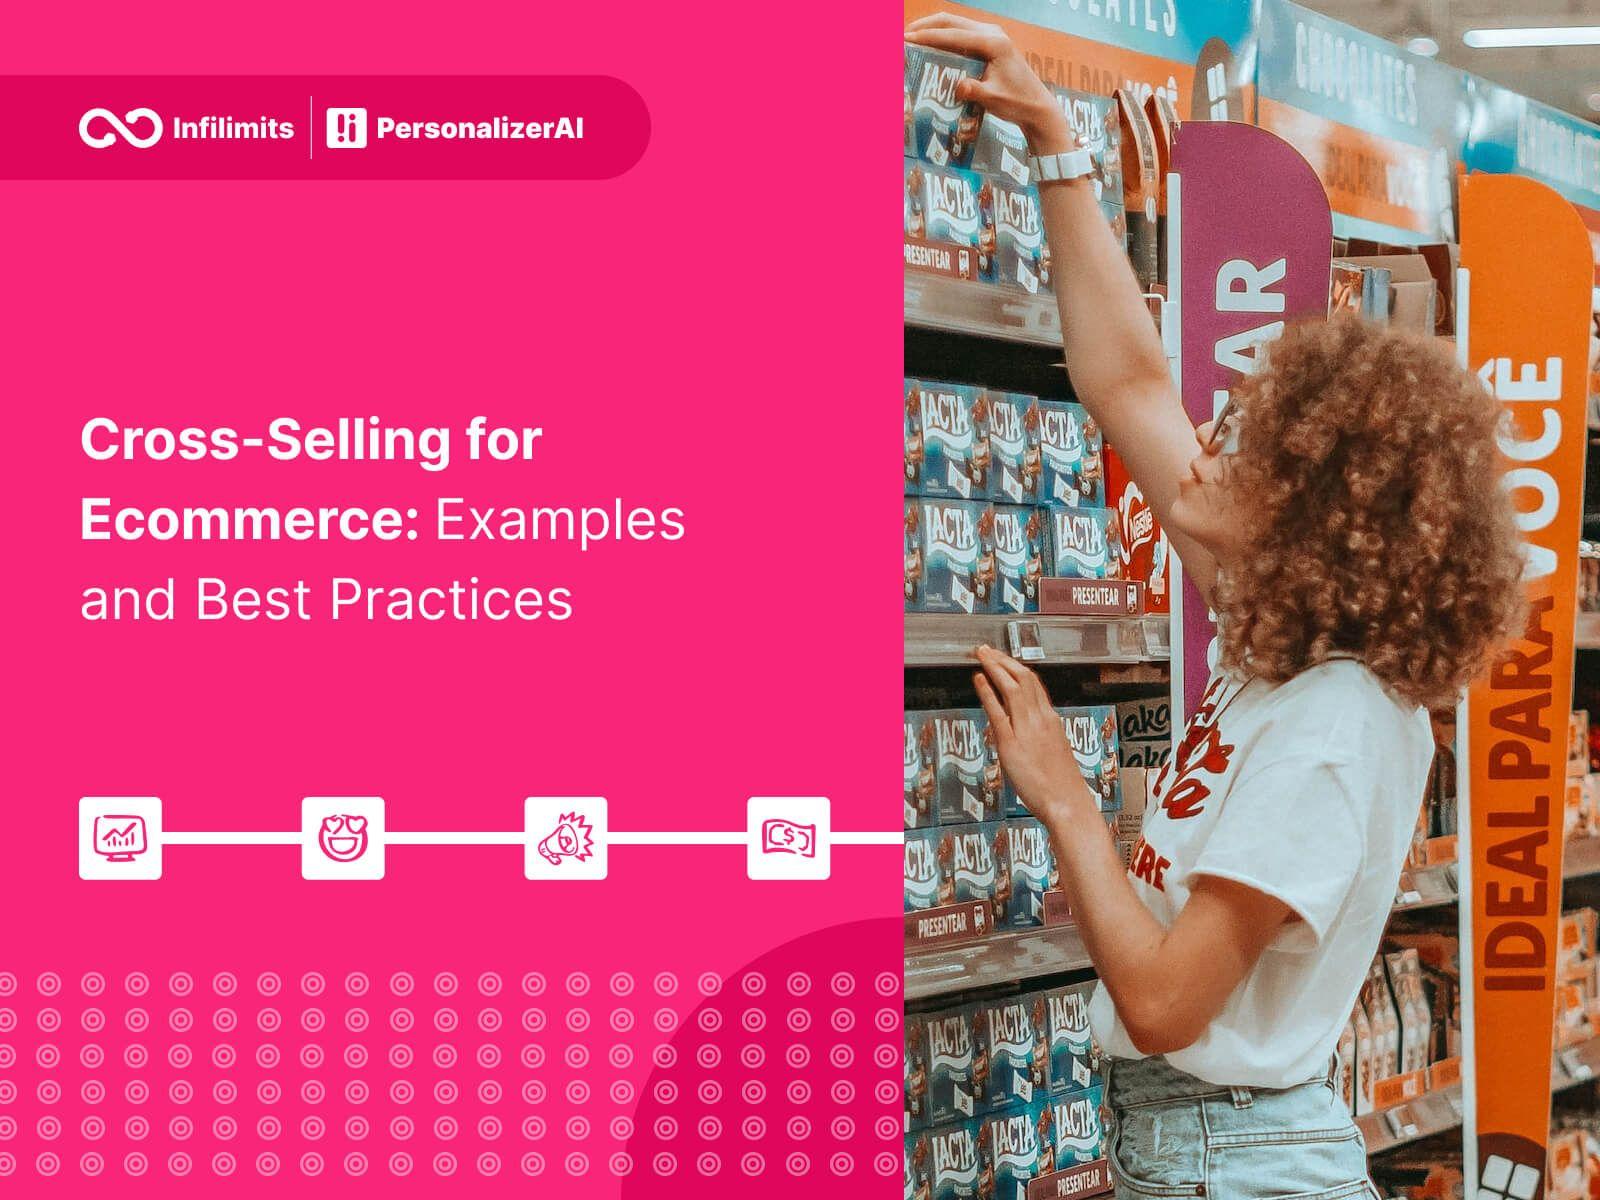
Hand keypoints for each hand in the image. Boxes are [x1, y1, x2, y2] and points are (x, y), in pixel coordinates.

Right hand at [906, 14, 1075, 152]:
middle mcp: (992, 34)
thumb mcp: (994, 99)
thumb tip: (957, 86)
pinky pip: (960, 36)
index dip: (928, 36)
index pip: (954, 35)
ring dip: (933, 30)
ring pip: (955, 25)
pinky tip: (929, 49)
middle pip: (951, 21)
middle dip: (926, 26)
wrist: (1036, 106)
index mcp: (993, 42)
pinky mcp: (988, 45)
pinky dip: (943, 39)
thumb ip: (974, 91)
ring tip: (912, 39)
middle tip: (903, 35)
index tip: (907, 39)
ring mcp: (991, 37)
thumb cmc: (1017, 102)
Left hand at [972, 645, 1094, 822]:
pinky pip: (998, 711)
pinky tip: (979, 680)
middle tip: (987, 650)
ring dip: (995, 667)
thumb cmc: (1062, 785)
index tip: (1003, 659)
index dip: (1016, 667)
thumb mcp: (1054, 751)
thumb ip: (1040, 736)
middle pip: (1023, 678)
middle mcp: (1040, 719)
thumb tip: (1027, 731)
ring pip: (1012, 687)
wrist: (1068, 804)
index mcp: (1051, 720)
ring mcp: (1026, 730)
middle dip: (1003, 660)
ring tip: (981, 656)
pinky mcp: (1011, 744)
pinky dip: (988, 692)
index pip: (1034, 683)